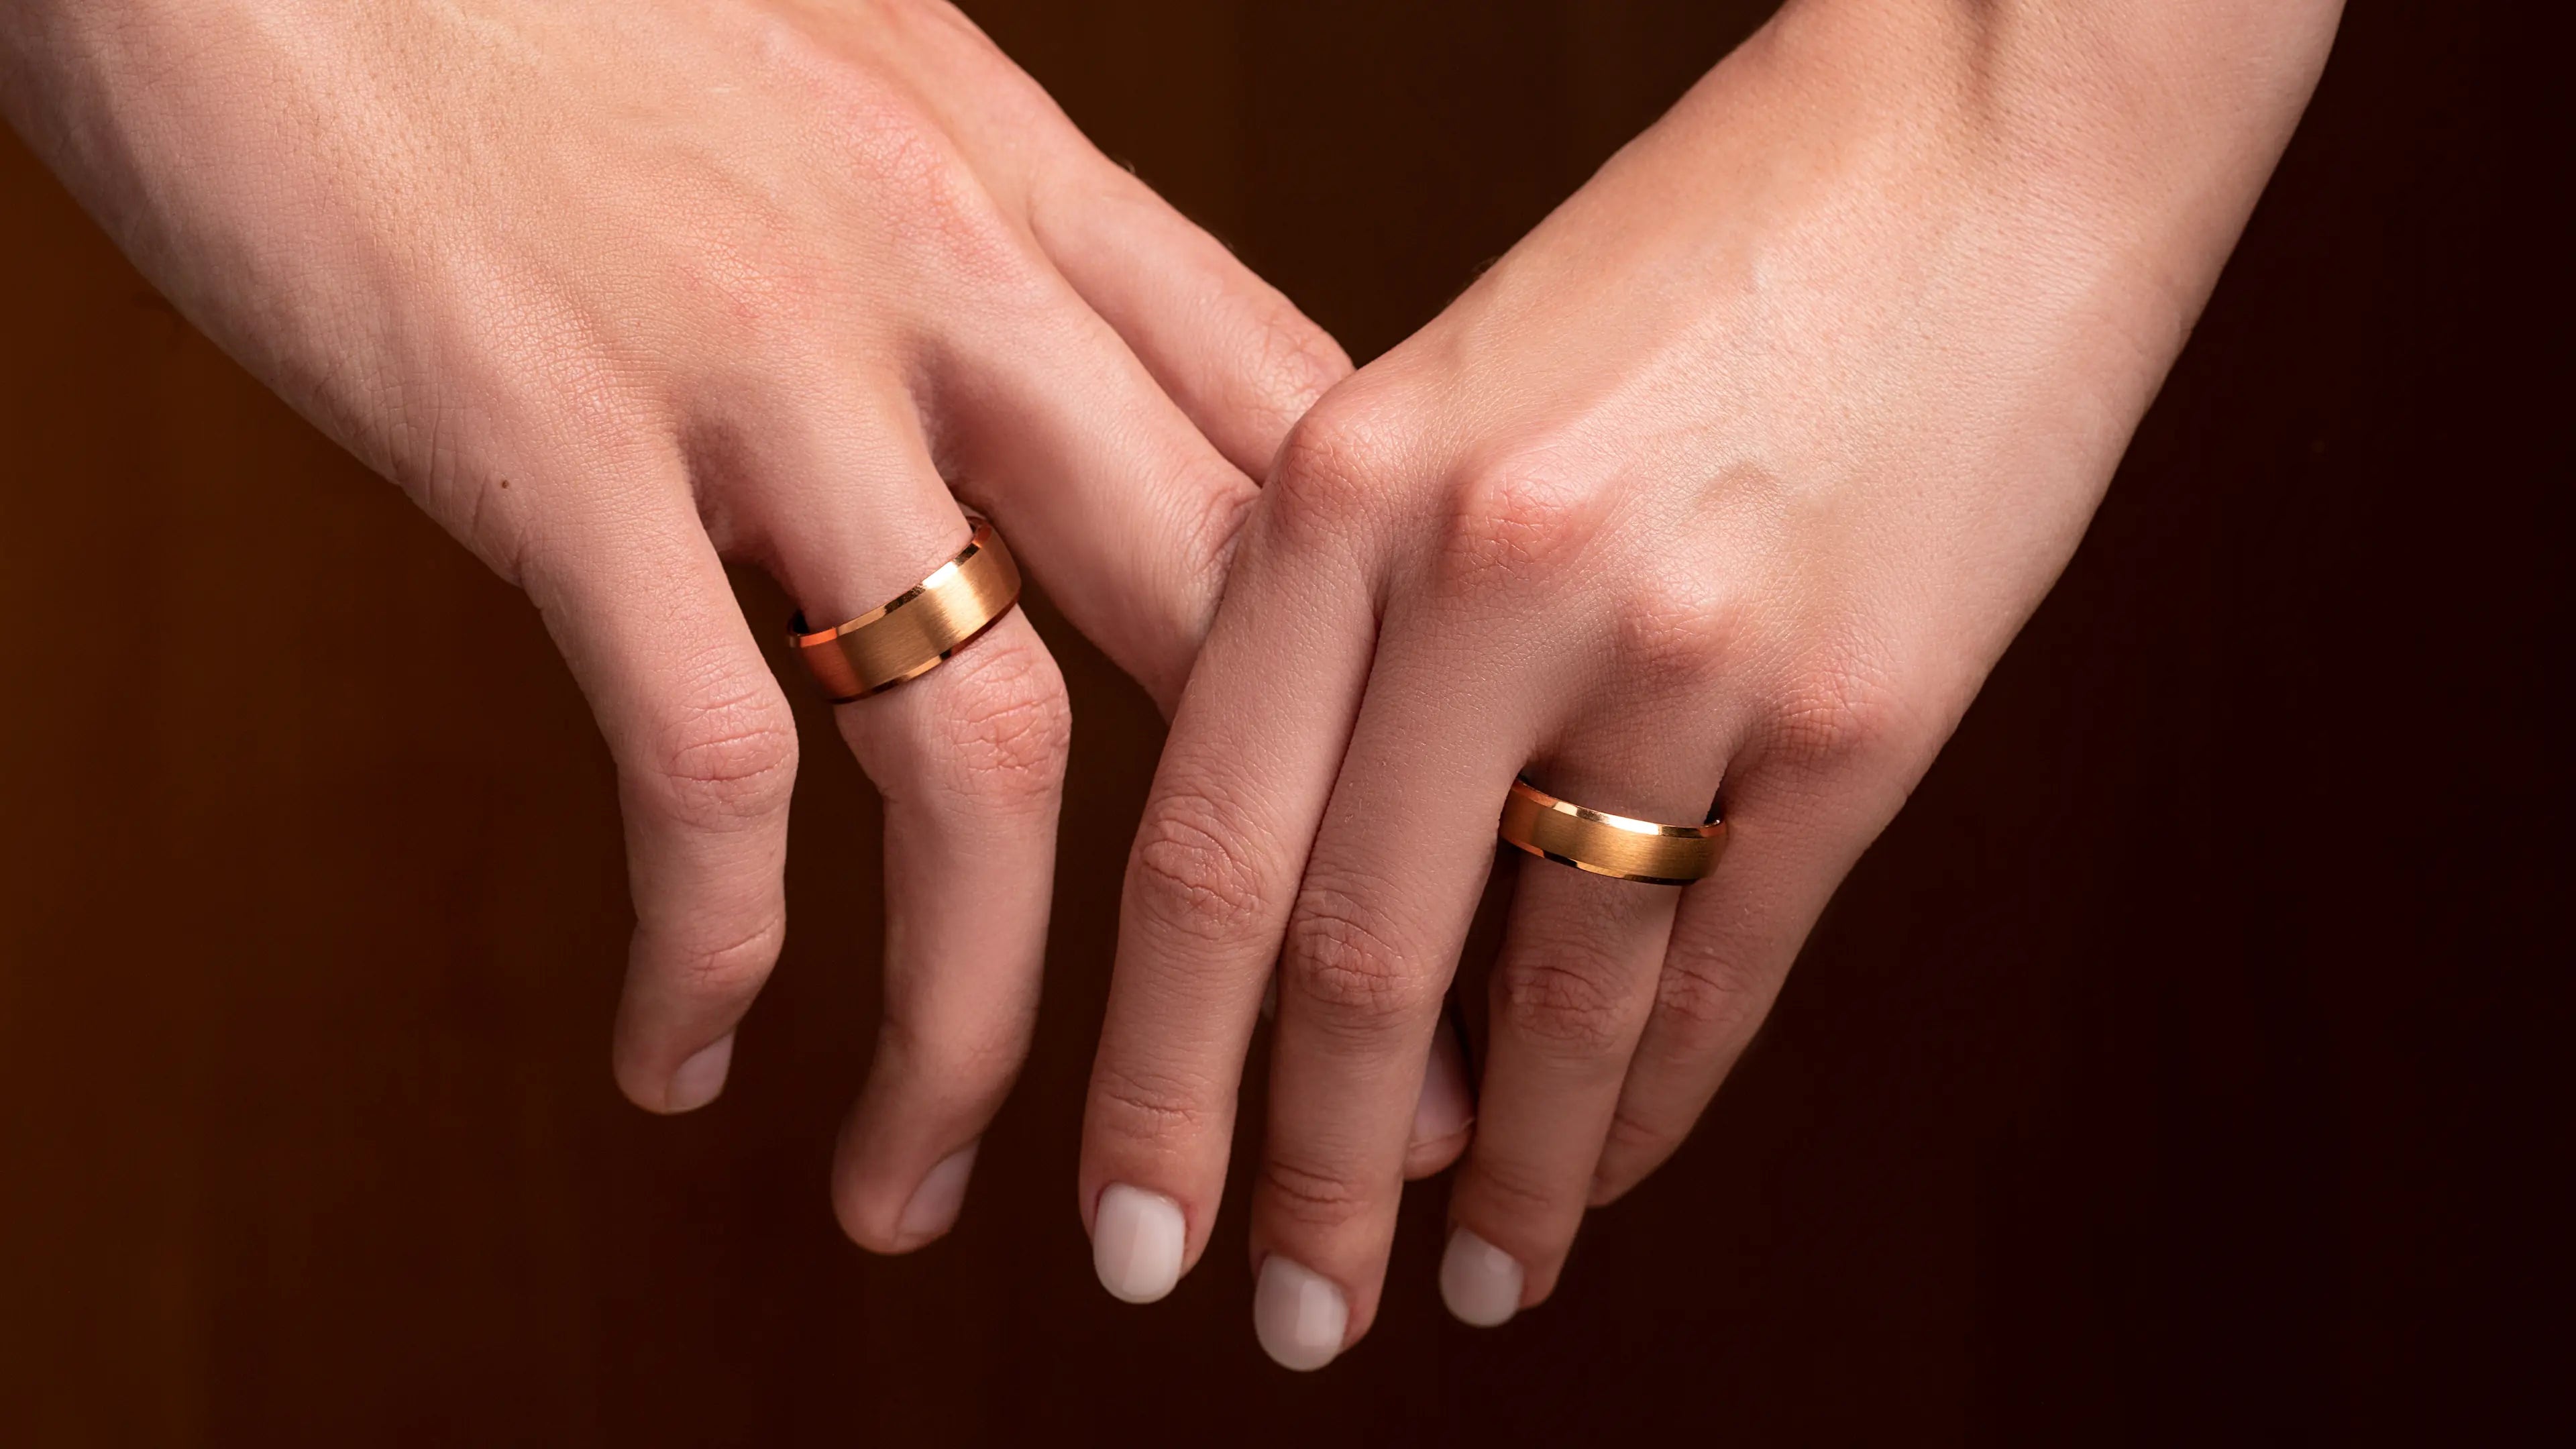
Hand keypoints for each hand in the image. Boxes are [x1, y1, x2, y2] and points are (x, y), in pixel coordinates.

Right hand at [1, 0, 1344, 1248]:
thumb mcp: (857, 97)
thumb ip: (998, 271)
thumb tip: (1106, 453)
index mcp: (1037, 193)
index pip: (1312, 477)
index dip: (1407, 703)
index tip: (1439, 889)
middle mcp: (951, 276)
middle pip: (1229, 641)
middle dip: (1305, 918)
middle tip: (1334, 1125)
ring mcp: (765, 359)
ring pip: (986, 754)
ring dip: (979, 1020)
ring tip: (923, 1188)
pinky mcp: (555, 435)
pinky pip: (700, 757)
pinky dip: (709, 948)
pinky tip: (684, 1052)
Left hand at [1079, 0, 2339, 1364]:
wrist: (1975, 127)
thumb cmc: (1694, 258)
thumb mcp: (1450, 397)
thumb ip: (1354, 623)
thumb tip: (1318, 902)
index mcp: (1344, 484)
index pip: (1202, 852)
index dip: (1154, 1074)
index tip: (1129, 1232)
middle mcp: (1492, 575)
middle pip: (1352, 965)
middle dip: (1302, 1178)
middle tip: (1274, 1319)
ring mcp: (1689, 649)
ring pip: (1550, 1001)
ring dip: (1500, 1180)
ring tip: (1460, 1287)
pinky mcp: (1863, 709)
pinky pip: (1725, 970)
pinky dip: (1655, 1105)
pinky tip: (1607, 1178)